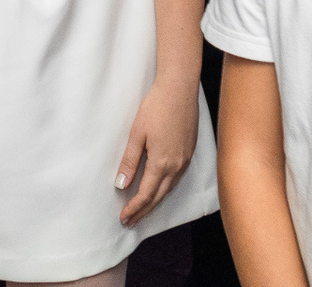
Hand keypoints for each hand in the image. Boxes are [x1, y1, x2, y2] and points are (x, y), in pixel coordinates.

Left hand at [115, 77, 199, 225]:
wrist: (180, 89)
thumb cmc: (156, 107)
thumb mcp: (137, 133)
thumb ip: (129, 161)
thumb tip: (121, 184)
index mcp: (162, 163)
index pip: (146, 194)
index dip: (134, 208)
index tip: (123, 218)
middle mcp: (177, 166)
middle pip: (159, 197)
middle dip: (143, 211)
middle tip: (130, 221)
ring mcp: (185, 160)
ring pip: (169, 189)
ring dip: (155, 202)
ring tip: (142, 210)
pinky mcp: (189, 152)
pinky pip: (177, 179)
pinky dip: (165, 189)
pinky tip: (159, 189)